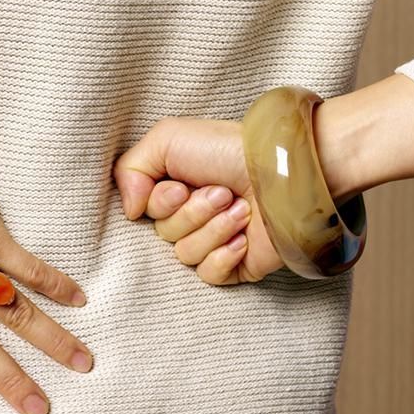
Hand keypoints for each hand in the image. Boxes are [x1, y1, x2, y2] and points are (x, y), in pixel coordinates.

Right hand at [112, 117, 285, 284]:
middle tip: (222, 193)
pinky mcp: (237, 264)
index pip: (145, 212)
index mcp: (174, 187)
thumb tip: (129, 210)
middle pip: (164, 234)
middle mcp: (192, 214)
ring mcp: (215, 241)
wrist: (283, 172)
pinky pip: (209, 275)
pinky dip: (224, 256)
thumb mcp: (167, 138)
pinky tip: (243, 238)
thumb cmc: (229, 150)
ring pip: (186, 255)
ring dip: (214, 229)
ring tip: (241, 209)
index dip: (161, 203)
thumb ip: (129, 168)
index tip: (183, 186)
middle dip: (193, 213)